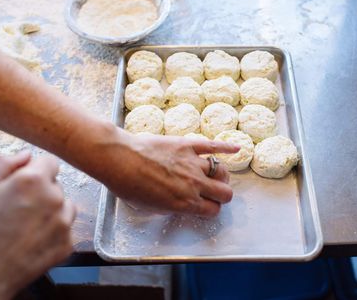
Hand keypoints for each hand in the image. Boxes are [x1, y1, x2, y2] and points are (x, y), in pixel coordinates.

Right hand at [0, 151, 75, 299]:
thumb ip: (6, 164)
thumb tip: (26, 155)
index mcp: (34, 180)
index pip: (50, 162)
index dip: (36, 170)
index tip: (26, 182)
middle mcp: (55, 199)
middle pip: (57, 186)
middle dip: (43, 192)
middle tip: (20, 208)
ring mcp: (64, 223)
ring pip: (66, 206)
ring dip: (53, 211)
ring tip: (28, 225)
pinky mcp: (68, 244)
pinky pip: (66, 230)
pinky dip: (55, 233)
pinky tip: (34, 240)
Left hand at [102, 131, 238, 216]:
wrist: (120, 159)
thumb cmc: (128, 185)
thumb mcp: (149, 208)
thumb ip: (169, 208)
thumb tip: (177, 203)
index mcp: (184, 203)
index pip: (213, 210)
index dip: (211, 209)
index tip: (207, 206)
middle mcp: (194, 185)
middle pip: (225, 193)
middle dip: (222, 195)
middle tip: (214, 192)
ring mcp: (193, 163)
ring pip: (222, 171)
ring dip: (221, 175)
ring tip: (216, 174)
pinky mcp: (188, 145)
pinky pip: (213, 146)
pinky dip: (227, 148)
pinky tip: (236, 149)